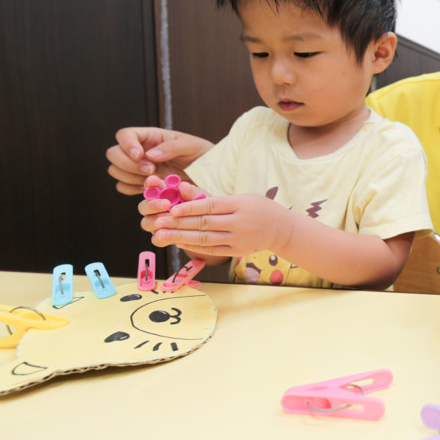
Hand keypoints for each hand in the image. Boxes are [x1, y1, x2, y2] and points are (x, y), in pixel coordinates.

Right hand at [107, 127, 213, 194]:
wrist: (208, 174)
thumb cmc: (201, 154)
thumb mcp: (191, 145)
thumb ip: (171, 147)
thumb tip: (149, 154)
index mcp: (150, 137)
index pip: (124, 135)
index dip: (127, 144)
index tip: (140, 155)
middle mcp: (140, 151)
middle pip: (113, 153)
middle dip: (128, 164)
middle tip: (151, 171)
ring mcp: (138, 168)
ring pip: (115, 171)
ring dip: (130, 177)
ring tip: (154, 179)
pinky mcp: (140, 183)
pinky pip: (123, 186)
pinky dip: (132, 189)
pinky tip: (150, 188)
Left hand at [145, 188, 294, 258]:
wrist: (281, 229)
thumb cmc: (257, 208)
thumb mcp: (240, 197)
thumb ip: (211, 196)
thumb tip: (183, 189)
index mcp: (240, 205)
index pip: (211, 206)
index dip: (190, 208)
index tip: (172, 209)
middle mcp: (239, 223)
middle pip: (204, 224)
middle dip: (179, 224)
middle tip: (158, 223)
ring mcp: (237, 239)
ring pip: (204, 238)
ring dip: (180, 237)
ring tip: (161, 236)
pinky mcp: (235, 251)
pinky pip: (211, 249)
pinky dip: (193, 246)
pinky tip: (178, 243)